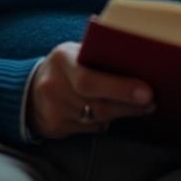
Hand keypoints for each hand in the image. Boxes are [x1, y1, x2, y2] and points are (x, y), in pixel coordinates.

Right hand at [28, 42, 155, 138]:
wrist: (30, 89)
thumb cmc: (66, 66)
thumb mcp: (77, 52)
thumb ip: (100, 53)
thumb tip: (138, 55)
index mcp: (63, 59)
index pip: (90, 78)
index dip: (120, 88)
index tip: (147, 92)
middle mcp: (53, 85)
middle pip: (97, 103)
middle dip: (128, 104)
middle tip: (151, 102)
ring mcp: (52, 109)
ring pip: (96, 118)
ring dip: (122, 113)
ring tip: (141, 106)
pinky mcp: (54, 127)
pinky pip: (89, 128)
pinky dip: (104, 122)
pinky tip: (113, 113)